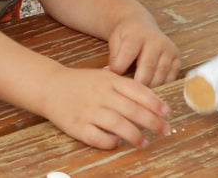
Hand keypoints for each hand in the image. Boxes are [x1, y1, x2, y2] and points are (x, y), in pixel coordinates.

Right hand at [42, 66, 171, 149]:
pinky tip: (117, 143)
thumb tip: (153, 102)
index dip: (154, 102)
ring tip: (145, 142)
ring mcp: (89, 111)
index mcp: (109, 80)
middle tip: (165, 130)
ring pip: (117, 124)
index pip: (137, 90)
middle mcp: (101, 94)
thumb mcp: (105, 76)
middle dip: (151, 121)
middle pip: (131, 109)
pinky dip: (109, 141)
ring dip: (134, 135)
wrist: (50, 86)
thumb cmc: (82, 83)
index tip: (167, 112)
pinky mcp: (77, 126)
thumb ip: (125, 87)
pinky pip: (97, 137)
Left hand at [108, 15, 180, 87]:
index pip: (128, 55)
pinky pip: (171, 78)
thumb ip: (114, 58)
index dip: (119, 70)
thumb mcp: (115, 42)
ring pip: (160, 76)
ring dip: (149, 87)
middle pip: (147, 69)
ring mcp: (169, 49)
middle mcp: (156, 41)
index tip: (115, 78)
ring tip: (140, 92)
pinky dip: (161, 85)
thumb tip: (112, 75)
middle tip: (129, 93)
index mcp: (137, 35)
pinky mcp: (177, 57)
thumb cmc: (126, 37)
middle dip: (137, 84)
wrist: (140, 26)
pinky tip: (152, 86)